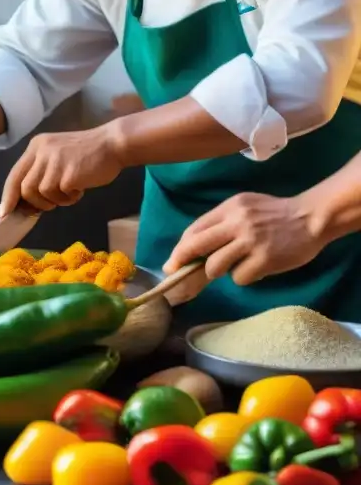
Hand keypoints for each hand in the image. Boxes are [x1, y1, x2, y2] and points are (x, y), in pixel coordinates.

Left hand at [0, 125, 124, 215]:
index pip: (14, 175)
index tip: (3, 213)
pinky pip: (60, 195)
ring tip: (70, 192)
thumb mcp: (57, 156)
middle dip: (34, 203)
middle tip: (50, 206)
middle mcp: (41, 151)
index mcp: (36, 146)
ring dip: (55, 200)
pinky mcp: (68, 173)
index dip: (7, 196)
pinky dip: (69, 198)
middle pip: (25, 188)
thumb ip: (41, 173)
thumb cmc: (87, 154)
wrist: (113, 143)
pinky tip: (80, 188)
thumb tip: (26, 201)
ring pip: (41, 193)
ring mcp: (54, 162)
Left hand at [161, 193, 323, 305]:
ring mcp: (251, 241)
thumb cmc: (275, 214)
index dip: (180, 248)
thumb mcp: (245, 207)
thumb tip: (192, 247)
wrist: (312, 217)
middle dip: (182, 261)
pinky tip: (255, 268)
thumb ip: (222, 223)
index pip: (195, 229)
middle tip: (176, 273)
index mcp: (230, 208)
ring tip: (232, 266)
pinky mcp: (265, 259)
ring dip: (217, 271)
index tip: (172, 262)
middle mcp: (237, 222)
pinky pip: (239, 277)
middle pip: (196, 245)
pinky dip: (243, 276)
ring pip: (215, 265)